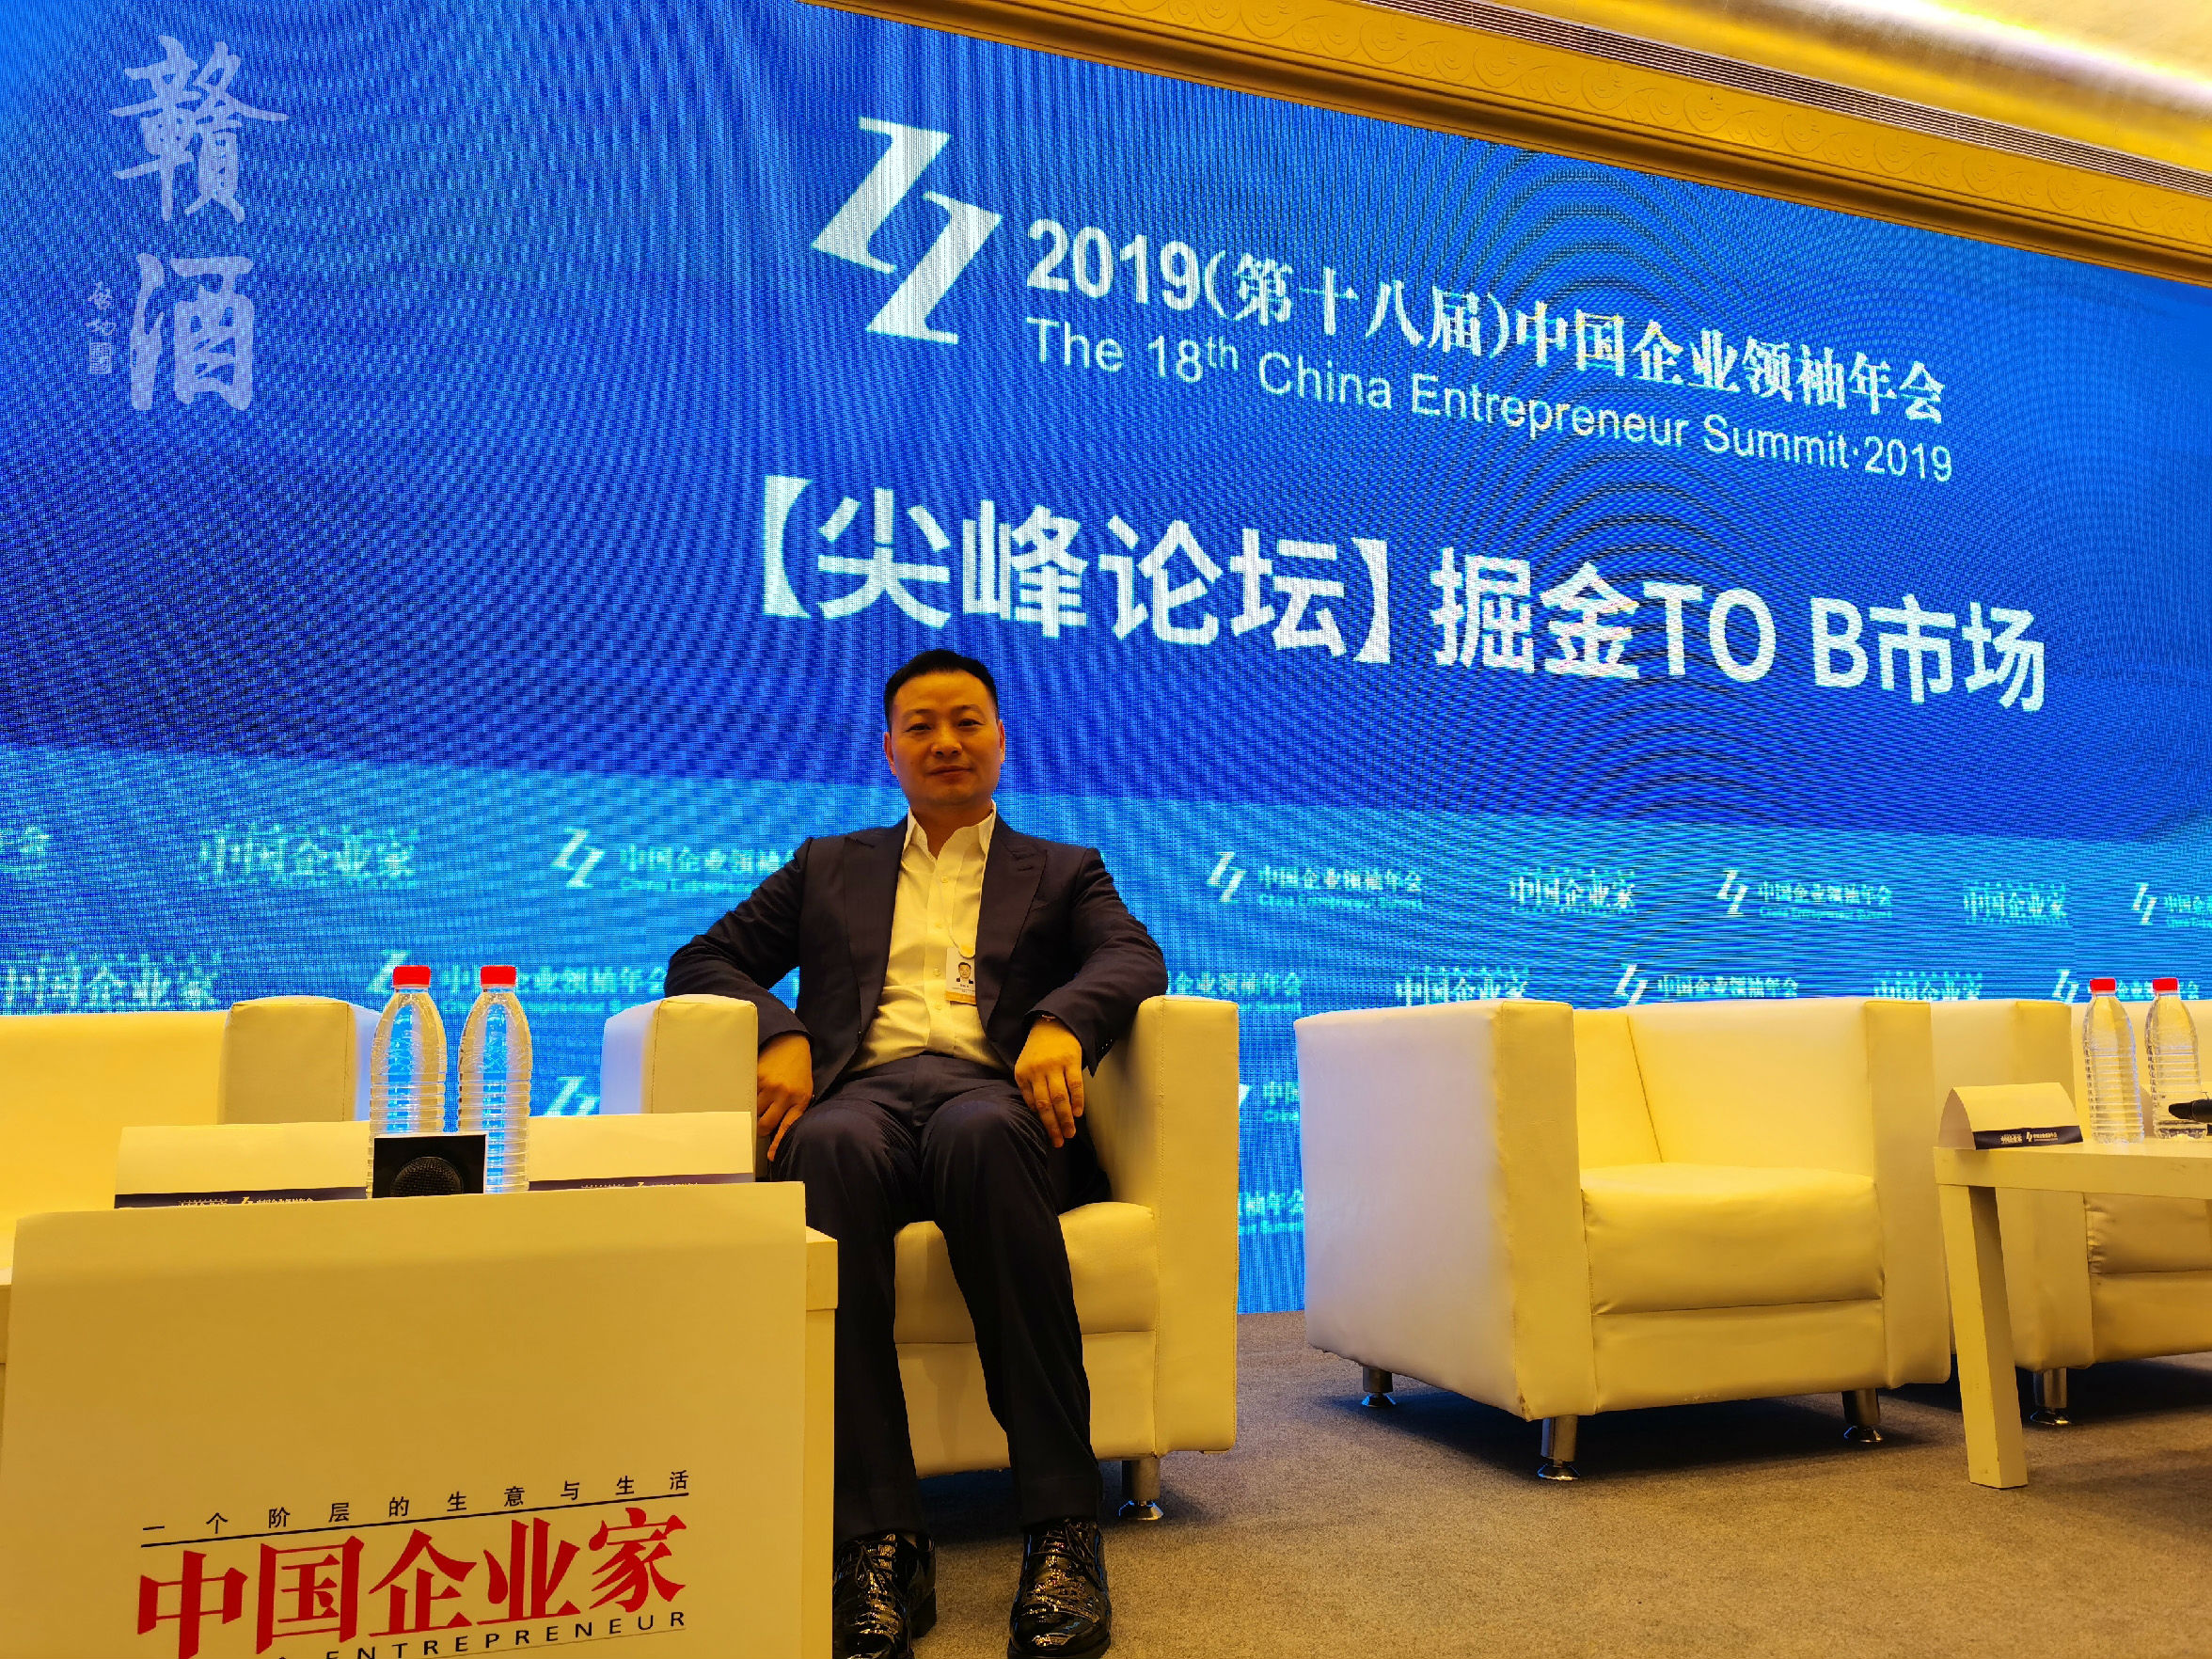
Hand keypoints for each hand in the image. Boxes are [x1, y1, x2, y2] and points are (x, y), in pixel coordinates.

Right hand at [757, 1032, 813, 1161]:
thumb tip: (779, 1131)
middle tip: (759, 1126)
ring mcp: (769, 1086)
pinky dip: (748, 1096)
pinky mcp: (757, 1077)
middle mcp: (784, 1095)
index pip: (787, 1128)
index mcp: (799, 1100)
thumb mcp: (804, 1091)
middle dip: (761, 1128)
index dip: (777, 1144)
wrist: (791, 1044)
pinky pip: (747, 1095)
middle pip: (765, 1123)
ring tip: (758, 1103)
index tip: (770, 1156)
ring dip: (754, 1111)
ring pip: (754, 1111)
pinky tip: (754, 1090)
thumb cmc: (799, 1071)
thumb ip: (795, 1109)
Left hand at [1015, 1016, 1084, 1148]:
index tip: (1048, 1135)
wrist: (1053, 1025)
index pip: (1032, 1103)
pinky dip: (1077, 1101)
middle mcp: (1037, 1071)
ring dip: (1066, 1118)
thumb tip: (1038, 1113)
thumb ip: (1029, 1088)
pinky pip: (1075, 1085)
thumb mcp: (1026, 1067)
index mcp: (1023, 1074)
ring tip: (1070, 1133)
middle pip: (1045, 1104)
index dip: (1041, 1121)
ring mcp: (1054, 1066)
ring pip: (1060, 1098)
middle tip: (1059, 1142)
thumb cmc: (1038, 1051)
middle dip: (1053, 1126)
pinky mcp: (1070, 1061)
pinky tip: (1078, 1113)